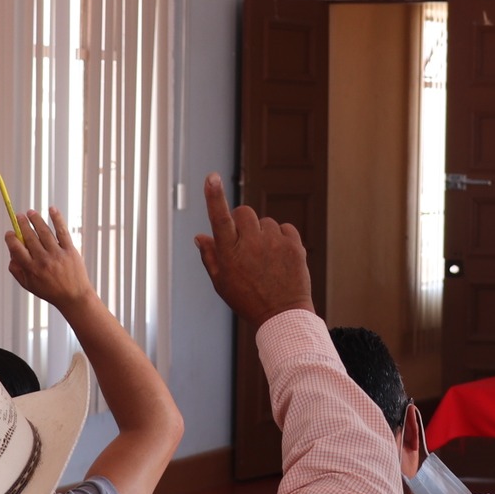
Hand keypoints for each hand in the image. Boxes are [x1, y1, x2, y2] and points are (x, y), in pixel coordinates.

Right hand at [7, 207, 94, 310]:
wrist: (74, 297)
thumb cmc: (50, 290)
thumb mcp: (29, 285)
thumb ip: (17, 270)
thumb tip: (11, 253)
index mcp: (31, 269)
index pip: (16, 248)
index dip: (11, 238)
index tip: (10, 232)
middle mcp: (43, 260)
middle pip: (29, 237)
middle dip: (22, 224)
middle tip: (19, 216)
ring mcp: (57, 255)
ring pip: (44, 232)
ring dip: (35, 219)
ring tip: (30, 212)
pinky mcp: (70, 250)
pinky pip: (62, 231)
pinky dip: (57, 219)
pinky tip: (51, 209)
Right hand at [193, 174, 313, 326]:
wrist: (282, 316)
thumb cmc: (248, 300)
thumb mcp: (221, 283)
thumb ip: (210, 256)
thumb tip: (200, 236)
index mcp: (229, 253)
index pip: (219, 218)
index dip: (214, 196)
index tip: (212, 177)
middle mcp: (251, 244)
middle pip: (244, 212)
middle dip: (243, 222)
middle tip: (246, 243)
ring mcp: (274, 243)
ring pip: (265, 222)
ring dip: (264, 233)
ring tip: (266, 257)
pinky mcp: (294, 246)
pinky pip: (285, 228)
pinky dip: (282, 238)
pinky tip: (280, 257)